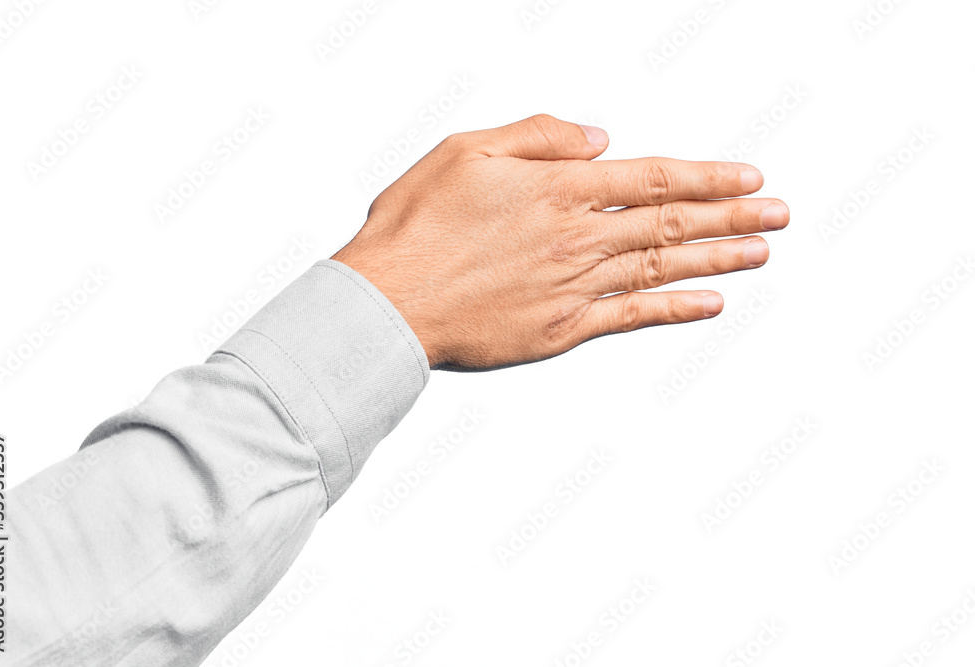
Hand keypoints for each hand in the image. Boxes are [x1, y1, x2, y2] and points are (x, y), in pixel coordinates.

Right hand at [332, 114, 788, 369]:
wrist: (388, 302)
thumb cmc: (417, 227)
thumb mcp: (466, 150)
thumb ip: (538, 136)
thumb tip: (598, 139)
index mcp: (559, 189)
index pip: (656, 178)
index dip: (710, 178)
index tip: (750, 178)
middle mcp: (579, 236)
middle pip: (673, 222)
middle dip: (734, 217)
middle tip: (779, 215)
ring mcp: (575, 286)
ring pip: (663, 266)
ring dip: (718, 257)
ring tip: (760, 252)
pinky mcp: (562, 328)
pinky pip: (633, 317)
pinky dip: (675, 309)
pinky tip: (709, 304)